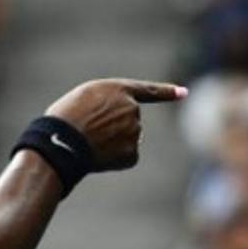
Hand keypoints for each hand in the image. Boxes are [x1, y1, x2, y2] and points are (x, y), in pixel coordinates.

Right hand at [46, 78, 186, 170]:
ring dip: (113, 141)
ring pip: (127, 139)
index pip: (148, 91)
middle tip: (89, 129)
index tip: (184, 93)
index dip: (167, 92)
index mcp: (120, 90)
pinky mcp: (132, 153)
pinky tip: (98, 155)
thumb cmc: (67, 117)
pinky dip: (114, 158)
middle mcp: (132, 109)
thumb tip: (121, 124)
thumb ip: (109, 102)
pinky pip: (126, 156)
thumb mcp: (85, 97)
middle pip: (129, 121)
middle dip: (114, 126)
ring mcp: (134, 132)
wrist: (63, 141)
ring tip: (89, 141)